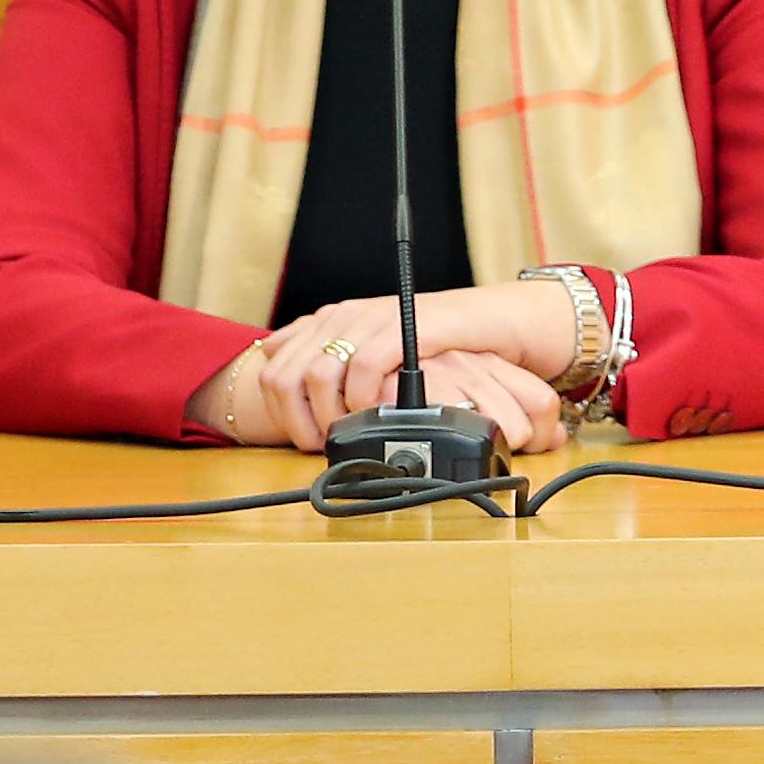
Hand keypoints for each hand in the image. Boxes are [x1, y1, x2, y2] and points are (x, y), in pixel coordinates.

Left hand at [200, 288, 581, 455]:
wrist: (490, 320)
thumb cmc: (434, 342)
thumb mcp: (374, 349)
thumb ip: (330, 354)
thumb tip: (274, 355)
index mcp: (333, 321)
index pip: (273, 368)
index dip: (279, 413)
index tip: (302, 439)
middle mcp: (346, 317)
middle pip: (285, 375)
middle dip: (298, 421)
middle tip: (322, 445)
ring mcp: (374, 321)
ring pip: (319, 372)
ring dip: (326, 414)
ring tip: (345, 435)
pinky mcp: (407, 328)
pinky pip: (367, 364)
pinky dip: (362, 396)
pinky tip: (372, 412)